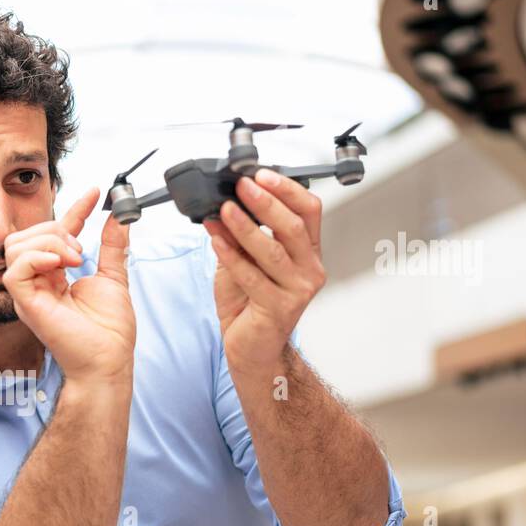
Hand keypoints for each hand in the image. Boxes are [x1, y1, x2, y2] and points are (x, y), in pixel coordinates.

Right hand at [2, 187, 133, 383]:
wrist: (108, 360)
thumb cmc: (109, 331)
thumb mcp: (114, 278)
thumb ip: (113, 247)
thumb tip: (121, 218)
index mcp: (55, 275)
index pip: (54, 233)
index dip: (74, 210)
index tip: (96, 193)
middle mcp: (38, 282)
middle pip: (26, 236)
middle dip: (56, 230)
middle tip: (82, 252)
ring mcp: (30, 293)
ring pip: (17, 247)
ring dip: (49, 243)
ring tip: (75, 260)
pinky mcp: (26, 304)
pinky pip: (15, 270)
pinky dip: (37, 258)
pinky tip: (60, 265)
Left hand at [202, 168, 326, 372]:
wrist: (252, 350)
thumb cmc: (250, 306)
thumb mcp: (245, 263)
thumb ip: (241, 237)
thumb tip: (225, 205)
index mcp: (308, 253)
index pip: (309, 211)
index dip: (287, 190)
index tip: (261, 175)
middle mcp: (309, 270)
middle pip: (293, 227)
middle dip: (265, 202)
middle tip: (242, 186)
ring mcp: (297, 291)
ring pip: (272, 251)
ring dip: (246, 227)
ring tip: (225, 209)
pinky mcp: (279, 308)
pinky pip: (252, 276)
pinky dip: (231, 255)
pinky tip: (216, 240)